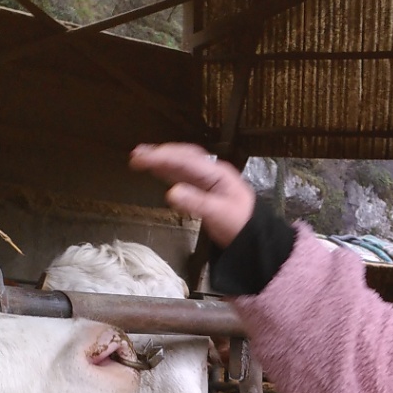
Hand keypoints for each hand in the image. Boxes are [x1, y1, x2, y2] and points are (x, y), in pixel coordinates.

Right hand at [130, 143, 255, 246]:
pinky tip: (157, 171)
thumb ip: (196, 203)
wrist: (255, 239)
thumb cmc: (240, 226)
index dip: (163, 157)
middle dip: (160, 154)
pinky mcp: (205, 190)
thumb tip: (171, 193)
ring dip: (162, 160)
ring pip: (182, 164)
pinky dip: (168, 171)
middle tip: (136, 154)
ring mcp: (209, 180)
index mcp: (217, 173)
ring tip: (140, 157)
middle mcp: (212, 172)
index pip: (186, 160)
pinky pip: (184, 175)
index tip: (142, 158)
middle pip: (183, 156)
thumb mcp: (218, 215)